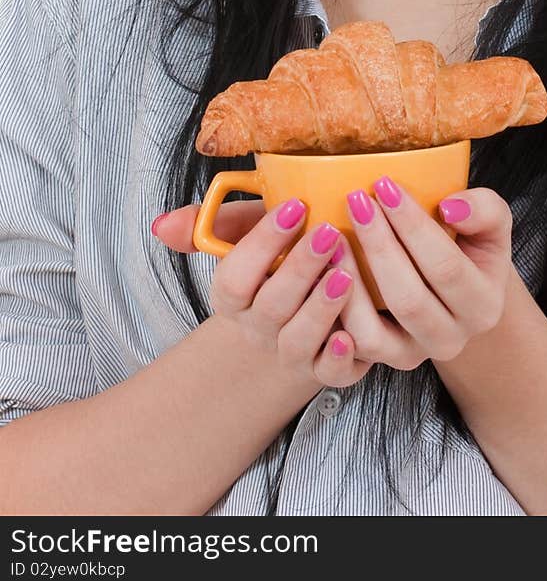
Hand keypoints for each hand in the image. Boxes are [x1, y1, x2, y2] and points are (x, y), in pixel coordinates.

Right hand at [151, 199, 372, 387]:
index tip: (294, 206)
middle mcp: (261, 329)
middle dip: (300, 267)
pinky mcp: (327, 369)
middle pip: (272, 305)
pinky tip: (350, 337)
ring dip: (322, 307)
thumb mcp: (247, 237)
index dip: (262, 242)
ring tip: (345, 274)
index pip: (236, 275)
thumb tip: (164, 225)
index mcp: (235, 298)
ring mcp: (293, 353)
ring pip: (300, 339)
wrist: (293, 324)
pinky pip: (330, 374)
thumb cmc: (272, 267)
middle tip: (329, 231)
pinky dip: (339, 359)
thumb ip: (212, 225)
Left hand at [332, 180, 512, 368]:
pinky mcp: (381, 360)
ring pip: (372, 332)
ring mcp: (414, 355)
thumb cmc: (468, 246)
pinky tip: (327, 268)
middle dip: (378, 245)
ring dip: (350, 280)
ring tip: (334, 236)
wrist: (456, 292)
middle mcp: (451, 340)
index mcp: (484, 306)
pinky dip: (336, 310)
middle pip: (408, 298)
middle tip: (356, 200)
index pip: (445, 265)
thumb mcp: (490, 224)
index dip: (412, 226)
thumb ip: (484, 209)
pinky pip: (351, 345)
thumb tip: (450, 207)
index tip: (386, 186)